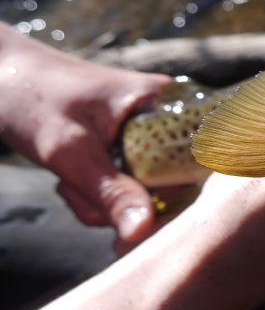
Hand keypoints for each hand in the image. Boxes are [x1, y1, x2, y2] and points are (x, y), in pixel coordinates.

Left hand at [0, 25, 170, 242]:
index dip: (178, 195)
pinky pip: (132, 184)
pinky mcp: (133, 144)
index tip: (142, 223)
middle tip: (80, 195)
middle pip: (174, 181)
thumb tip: (144, 234)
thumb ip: (110, 193)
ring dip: (106, 203)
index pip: (201, 158)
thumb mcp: (70, 151)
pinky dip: (102, 196)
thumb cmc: (32, 96)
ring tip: (69, 186)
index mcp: (166, 101)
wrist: (2, 75)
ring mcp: (151, 129)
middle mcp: (168, 112)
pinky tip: (74, 185)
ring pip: (149, 189)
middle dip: (127, 204)